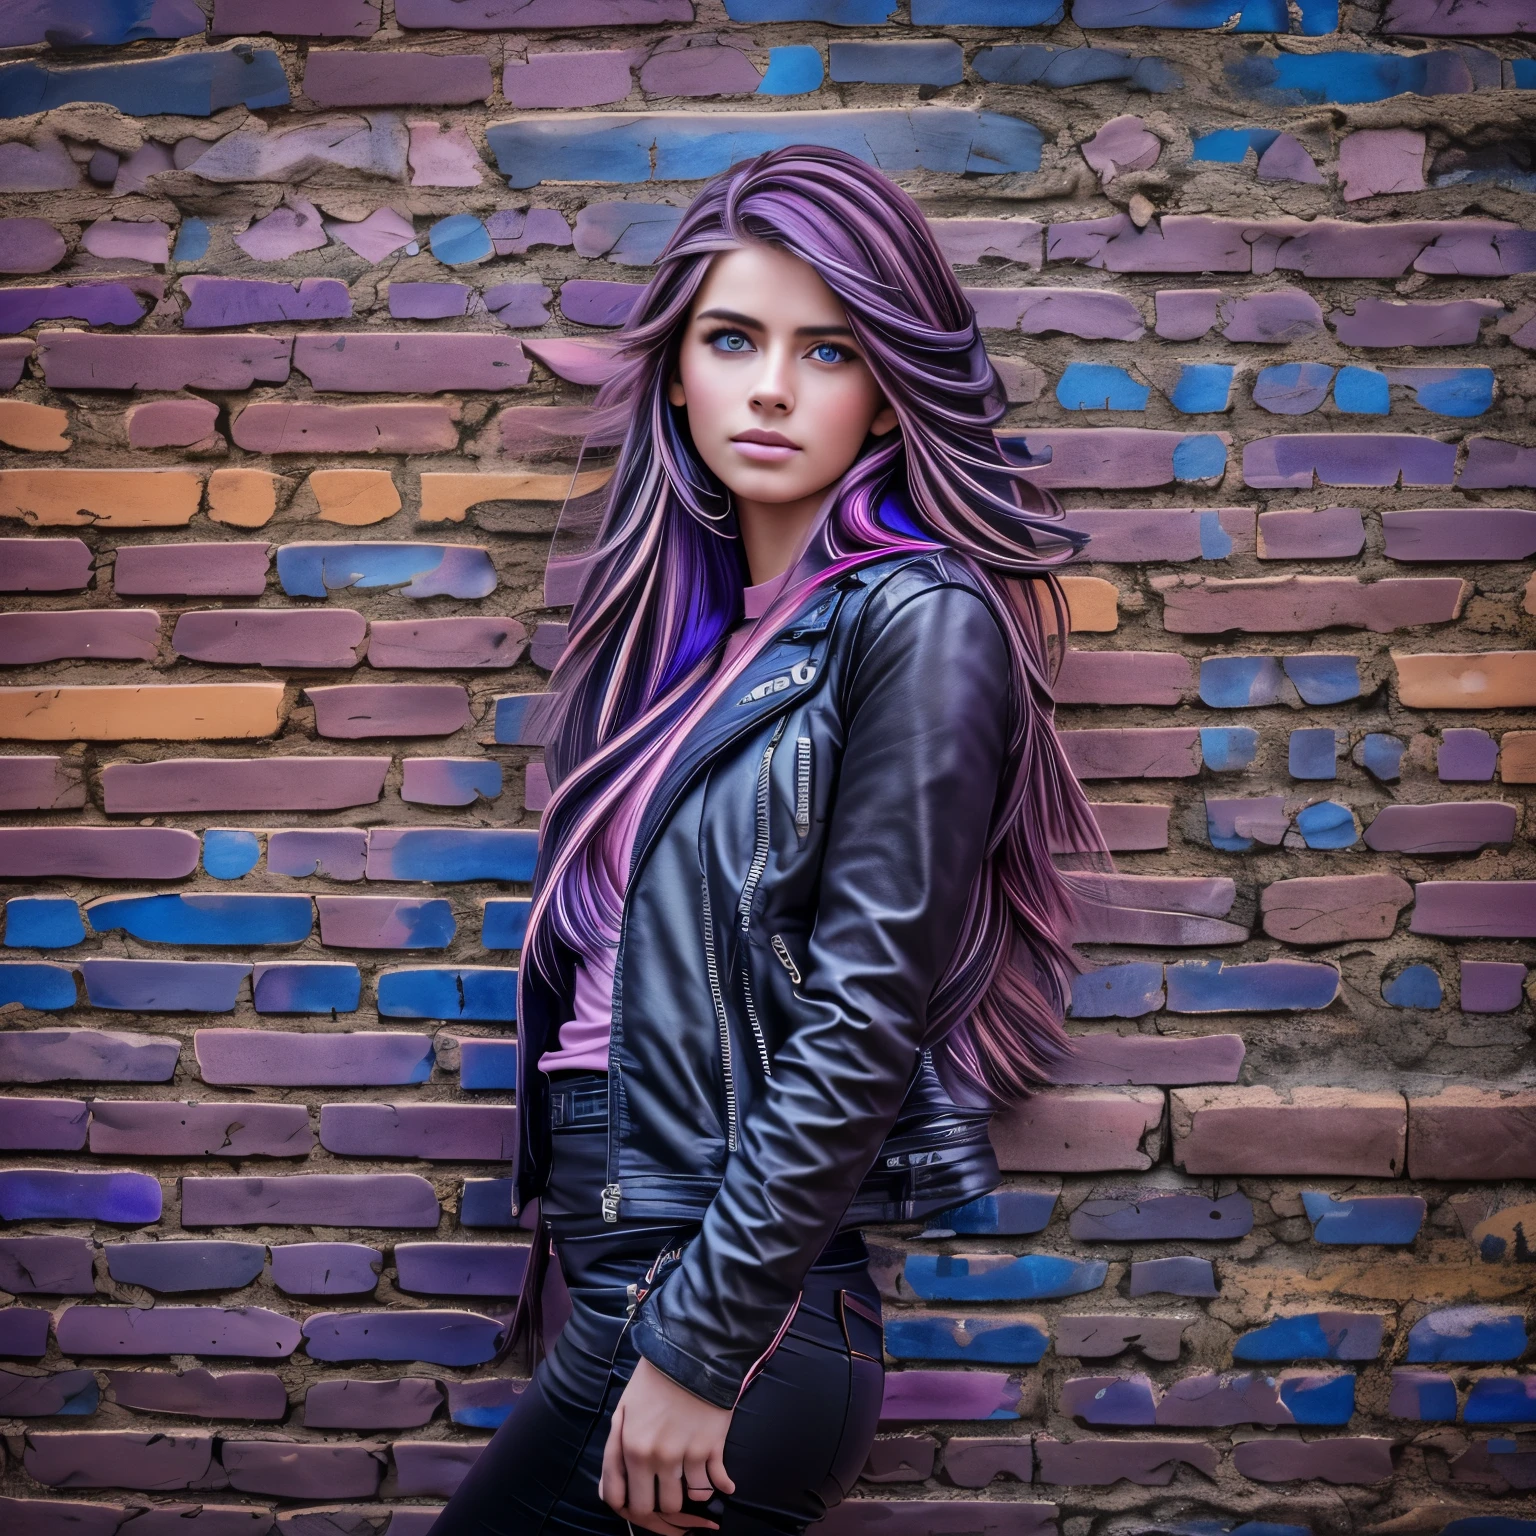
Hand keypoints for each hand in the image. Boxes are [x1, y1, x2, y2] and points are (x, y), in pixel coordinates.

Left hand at [600, 1354, 736, 1532]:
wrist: (691, 1351)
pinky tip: (722, 1483)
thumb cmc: (653, 1378)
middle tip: (668, 1498)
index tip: (639, 1502)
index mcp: (629, 1447)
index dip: (629, 1509)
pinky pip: (714, 1484)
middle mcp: (655, 1457)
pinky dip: (719, 1486)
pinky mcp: (711, 1448)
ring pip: (686, 1501)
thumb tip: (611, 1493)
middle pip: (657, 1508)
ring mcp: (685, 1455)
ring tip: (691, 1483)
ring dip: (689, 1496)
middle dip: (660, 1510)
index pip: (621, 1501)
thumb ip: (614, 1453)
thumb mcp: (623, 1410)